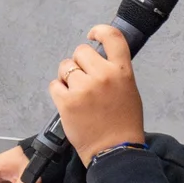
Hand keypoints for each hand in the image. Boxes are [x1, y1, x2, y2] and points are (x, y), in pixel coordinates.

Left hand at [48, 25, 144, 163]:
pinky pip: (54, 85)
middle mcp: (103, 75)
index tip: (92, 35)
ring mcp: (83, 88)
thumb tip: (98, 61)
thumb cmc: (124, 123)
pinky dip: (58, 92)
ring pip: (65, 67)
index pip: (113, 37)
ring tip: (77, 94)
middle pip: (81, 51)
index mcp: (122, 71)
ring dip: (67, 77)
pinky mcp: (67, 101)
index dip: (100, 31)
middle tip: (83, 80)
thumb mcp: (129, 90)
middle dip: (79, 63)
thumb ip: (114, 72)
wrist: (116, 151)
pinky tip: (69, 103)